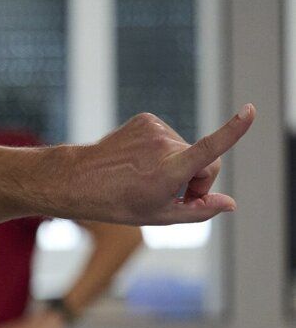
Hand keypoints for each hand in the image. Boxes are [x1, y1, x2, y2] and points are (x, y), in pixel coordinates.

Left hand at [64, 106, 252, 224]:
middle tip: (172, 196)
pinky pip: (168, 137)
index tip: (250, 111)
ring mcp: (154, 129)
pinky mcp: (146, 120)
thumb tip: (230, 203)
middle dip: (195, 180)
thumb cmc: (119, 203)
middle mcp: (163, 146)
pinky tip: (140, 162)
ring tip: (147, 178)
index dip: (233, 131)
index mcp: (170, 170)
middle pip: (204, 162)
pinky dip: (161, 151)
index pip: (208, 149)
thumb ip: (199, 210)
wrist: (78, 180)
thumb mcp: (160, 215)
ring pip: (185, 149)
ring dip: (177, 164)